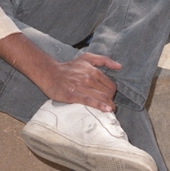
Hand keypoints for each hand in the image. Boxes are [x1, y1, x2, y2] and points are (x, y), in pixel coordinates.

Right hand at [0, 33, 122, 112]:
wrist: (50, 74)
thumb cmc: (69, 67)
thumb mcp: (87, 58)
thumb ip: (104, 60)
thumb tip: (119, 66)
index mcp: (93, 70)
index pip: (110, 85)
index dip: (112, 93)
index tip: (111, 98)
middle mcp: (88, 78)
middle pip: (107, 93)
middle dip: (111, 101)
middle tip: (110, 106)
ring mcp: (81, 87)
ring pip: (101, 98)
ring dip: (108, 106)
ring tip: (110, 111)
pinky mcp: (73, 96)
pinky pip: (89, 101)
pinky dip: (99, 106)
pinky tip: (106, 110)